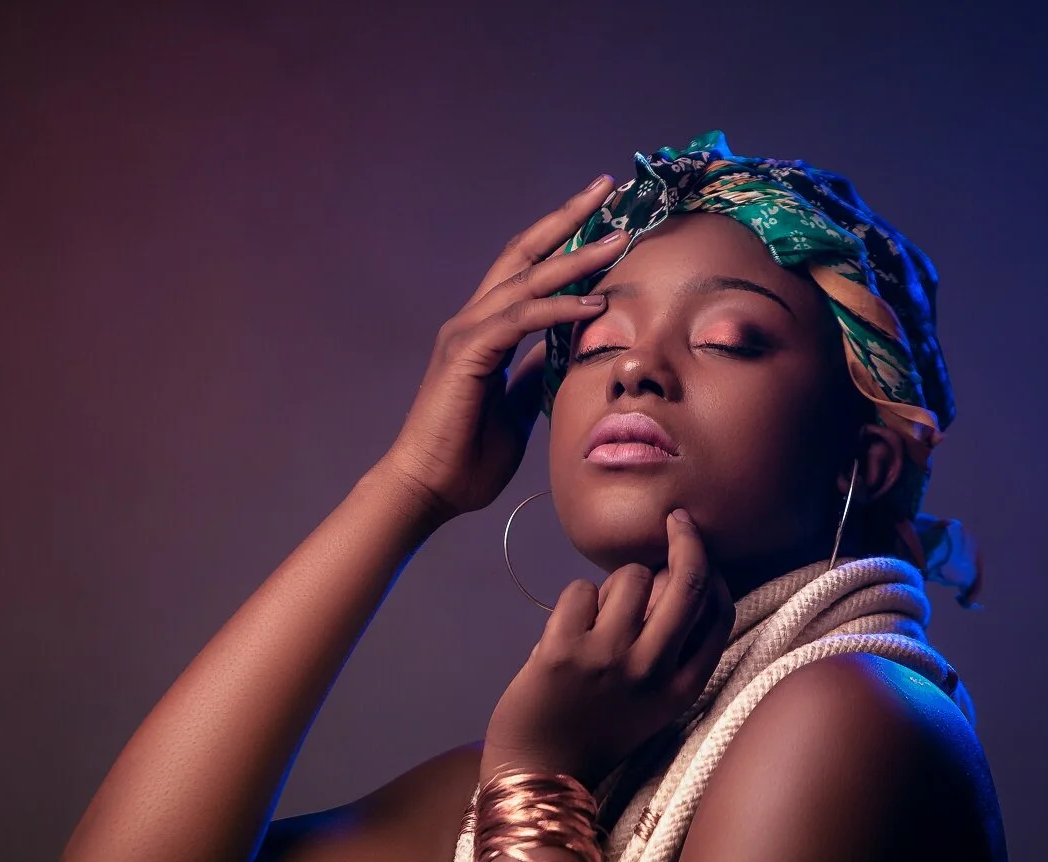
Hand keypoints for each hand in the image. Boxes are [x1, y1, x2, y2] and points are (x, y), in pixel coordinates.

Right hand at [372, 175, 626, 525]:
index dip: (565, 239)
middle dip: (568, 217)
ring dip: (576, 256)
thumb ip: (528, 376)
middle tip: (608, 187)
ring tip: (619, 238)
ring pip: (527, 278)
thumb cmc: (466, 456)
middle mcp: (473, 320)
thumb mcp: (514, 409)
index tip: (604, 215)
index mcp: (484, 329)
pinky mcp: (467, 354)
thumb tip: (551, 357)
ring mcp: (466, 333)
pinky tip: (593, 303)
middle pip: (525, 251)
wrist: (428, 489)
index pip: (528, 269)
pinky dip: (558, 307)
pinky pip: (520, 319)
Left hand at [482, 510, 734, 788]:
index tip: (700, 550)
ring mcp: (607, 659)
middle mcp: (651, 671)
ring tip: (596, 622)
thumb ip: (674, 653)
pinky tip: (566, 635)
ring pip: (629, 578)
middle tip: (676, 520)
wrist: (540, 774)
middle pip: (686, 582)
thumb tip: (681, 580)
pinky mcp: (563, 650)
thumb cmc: (597, 732)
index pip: (718, 614)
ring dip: (613, 587)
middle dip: (685, 540)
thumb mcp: (654, 705)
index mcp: (681, 689)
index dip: (714, 573)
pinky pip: (580, 590)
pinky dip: (574, 604)